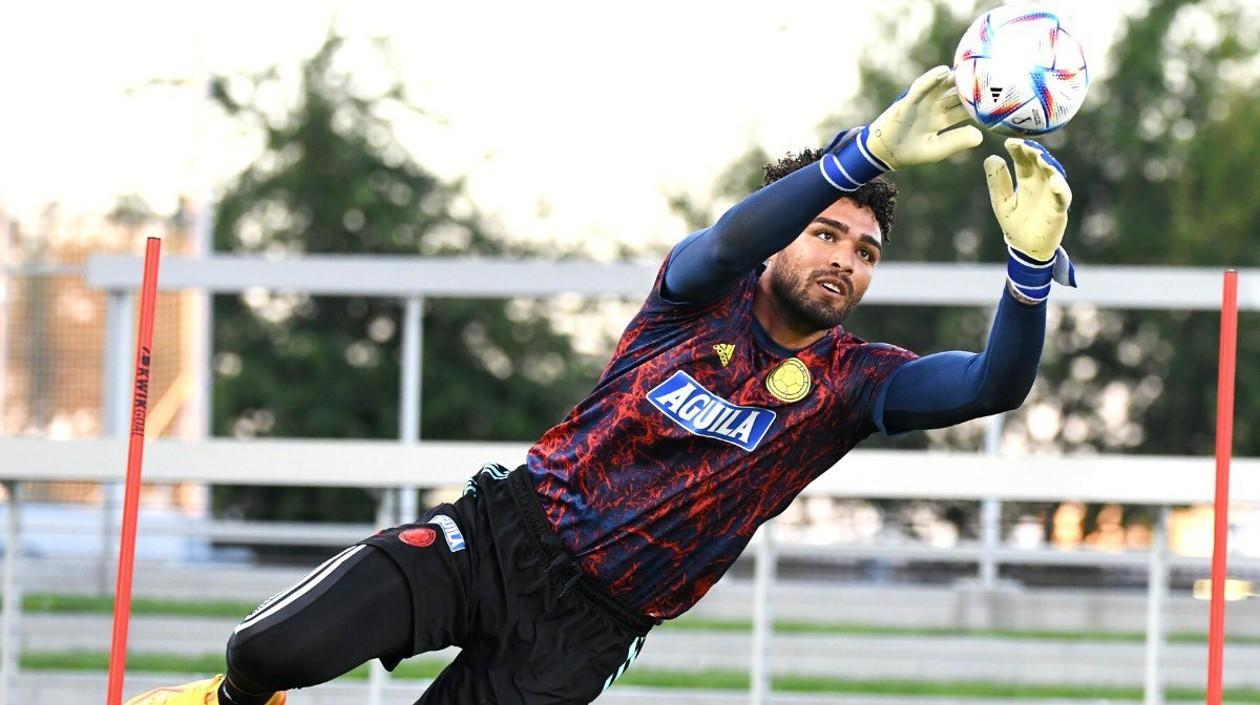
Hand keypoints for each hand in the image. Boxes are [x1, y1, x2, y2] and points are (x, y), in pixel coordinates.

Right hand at [865, 65, 982, 169]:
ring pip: (941, 86)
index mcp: (942, 118)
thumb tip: (980, 135)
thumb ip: (957, 141)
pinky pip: (921, 88)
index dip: (980, 102)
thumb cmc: (909, 153)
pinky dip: (930, 79)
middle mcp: (934, 107)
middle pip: (956, 93)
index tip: (999, 94)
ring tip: (970, 67)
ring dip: (954, 76)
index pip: (964, 107)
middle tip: (991, 72)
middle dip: (971, 84)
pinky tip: (943, 71)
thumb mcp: (937, 149)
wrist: (883, 154)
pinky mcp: (908, 101)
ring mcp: (921, 102)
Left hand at [984, 139, 1071, 260]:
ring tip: (1041, 158)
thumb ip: (997, 182)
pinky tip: (1054, 182)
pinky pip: (1062, 197)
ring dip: (1048, 165)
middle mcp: (1041, 183)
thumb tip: (990, 157)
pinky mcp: (1058, 209)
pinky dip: (1060, 189)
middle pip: (1039, 163)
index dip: (1018, 149)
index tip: (1010, 142)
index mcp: (1026, 180)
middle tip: (1026, 145)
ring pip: (1053, 175)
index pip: (1023, 160)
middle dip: (1033, 153)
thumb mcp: (1001, 202)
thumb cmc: (1015, 223)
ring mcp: (1051, 194)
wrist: (1027, 248)